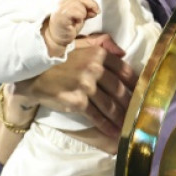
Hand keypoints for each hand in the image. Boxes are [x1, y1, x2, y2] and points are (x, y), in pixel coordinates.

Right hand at [14, 33, 136, 137]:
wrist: (32, 73)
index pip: (124, 70)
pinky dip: (107, 125)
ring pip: (110, 105)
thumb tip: (122, 52)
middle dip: (131, 104)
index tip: (143, 93)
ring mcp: (86, 86)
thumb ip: (101, 44)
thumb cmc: (57, 57)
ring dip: (121, 117)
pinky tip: (114, 132)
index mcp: (98, 54)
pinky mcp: (77, 102)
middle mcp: (94, 69)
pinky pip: (96, 115)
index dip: (135, 84)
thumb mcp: (79, 43)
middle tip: (140, 114)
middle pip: (120, 90)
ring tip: (130, 126)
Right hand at [43, 0, 100, 53]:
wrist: (55, 39)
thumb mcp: (79, 18)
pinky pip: (74, 11)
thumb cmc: (66, 28)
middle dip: (92, 4)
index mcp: (67, 2)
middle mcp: (63, 3)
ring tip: (82, 19)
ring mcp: (61, 9)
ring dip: (84, 12)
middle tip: (96, 12)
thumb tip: (95, 10)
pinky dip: (79, 15)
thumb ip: (86, 12)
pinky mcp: (61, 16)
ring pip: (78, 3)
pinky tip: (78, 21)